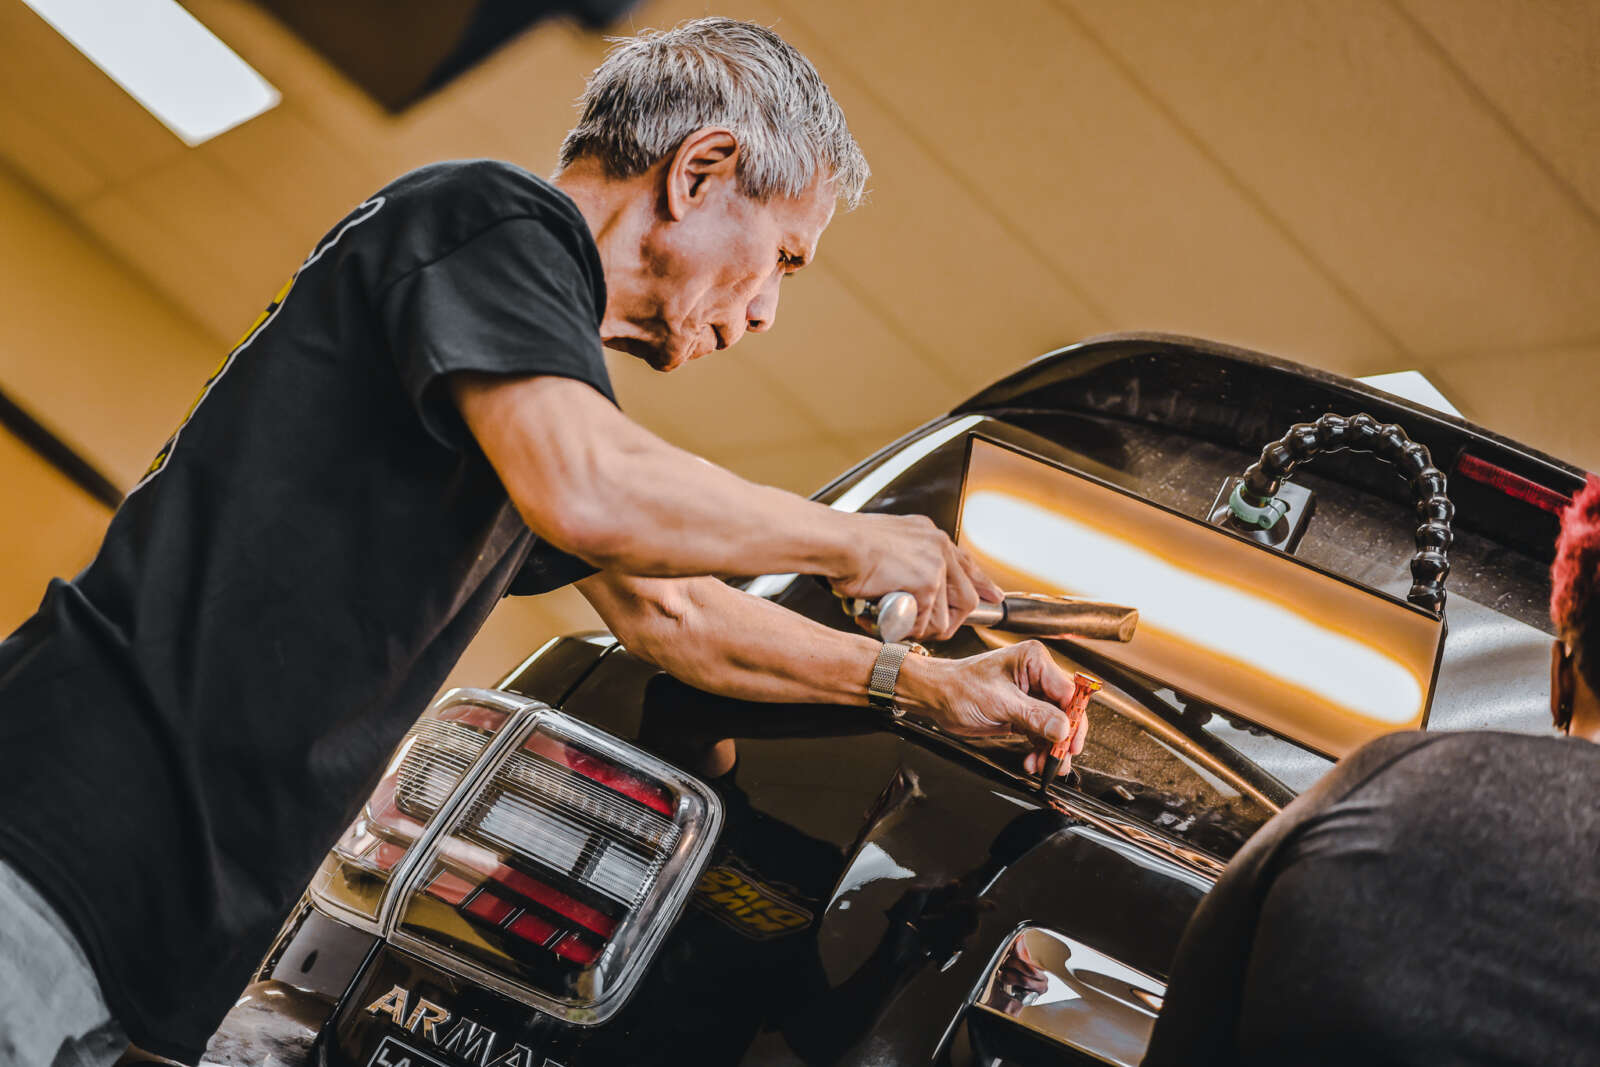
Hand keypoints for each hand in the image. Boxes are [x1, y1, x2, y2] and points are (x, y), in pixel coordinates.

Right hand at [830, 512, 1003, 639]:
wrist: (835, 542)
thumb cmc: (845, 544)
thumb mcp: (885, 543)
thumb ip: (903, 559)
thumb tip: (904, 582)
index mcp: (928, 534)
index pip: (965, 563)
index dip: (980, 583)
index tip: (991, 595)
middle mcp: (937, 546)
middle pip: (965, 596)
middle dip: (950, 621)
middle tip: (929, 630)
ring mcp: (935, 565)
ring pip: (944, 617)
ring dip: (921, 628)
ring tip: (897, 624)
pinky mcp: (926, 584)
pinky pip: (924, 623)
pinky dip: (905, 629)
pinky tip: (887, 621)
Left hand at [899, 641, 1090, 774]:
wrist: (936, 697)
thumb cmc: (958, 687)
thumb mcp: (999, 702)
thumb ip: (1034, 715)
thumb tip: (1063, 728)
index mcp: (1034, 661)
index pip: (1068, 692)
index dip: (1074, 718)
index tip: (1070, 742)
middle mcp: (1037, 676)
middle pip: (1066, 712)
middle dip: (1063, 739)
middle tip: (1059, 761)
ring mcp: (1032, 696)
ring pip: (1056, 728)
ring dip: (1051, 750)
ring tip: (1042, 766)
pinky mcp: (1024, 713)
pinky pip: (1042, 735)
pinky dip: (1039, 751)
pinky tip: (1031, 761)